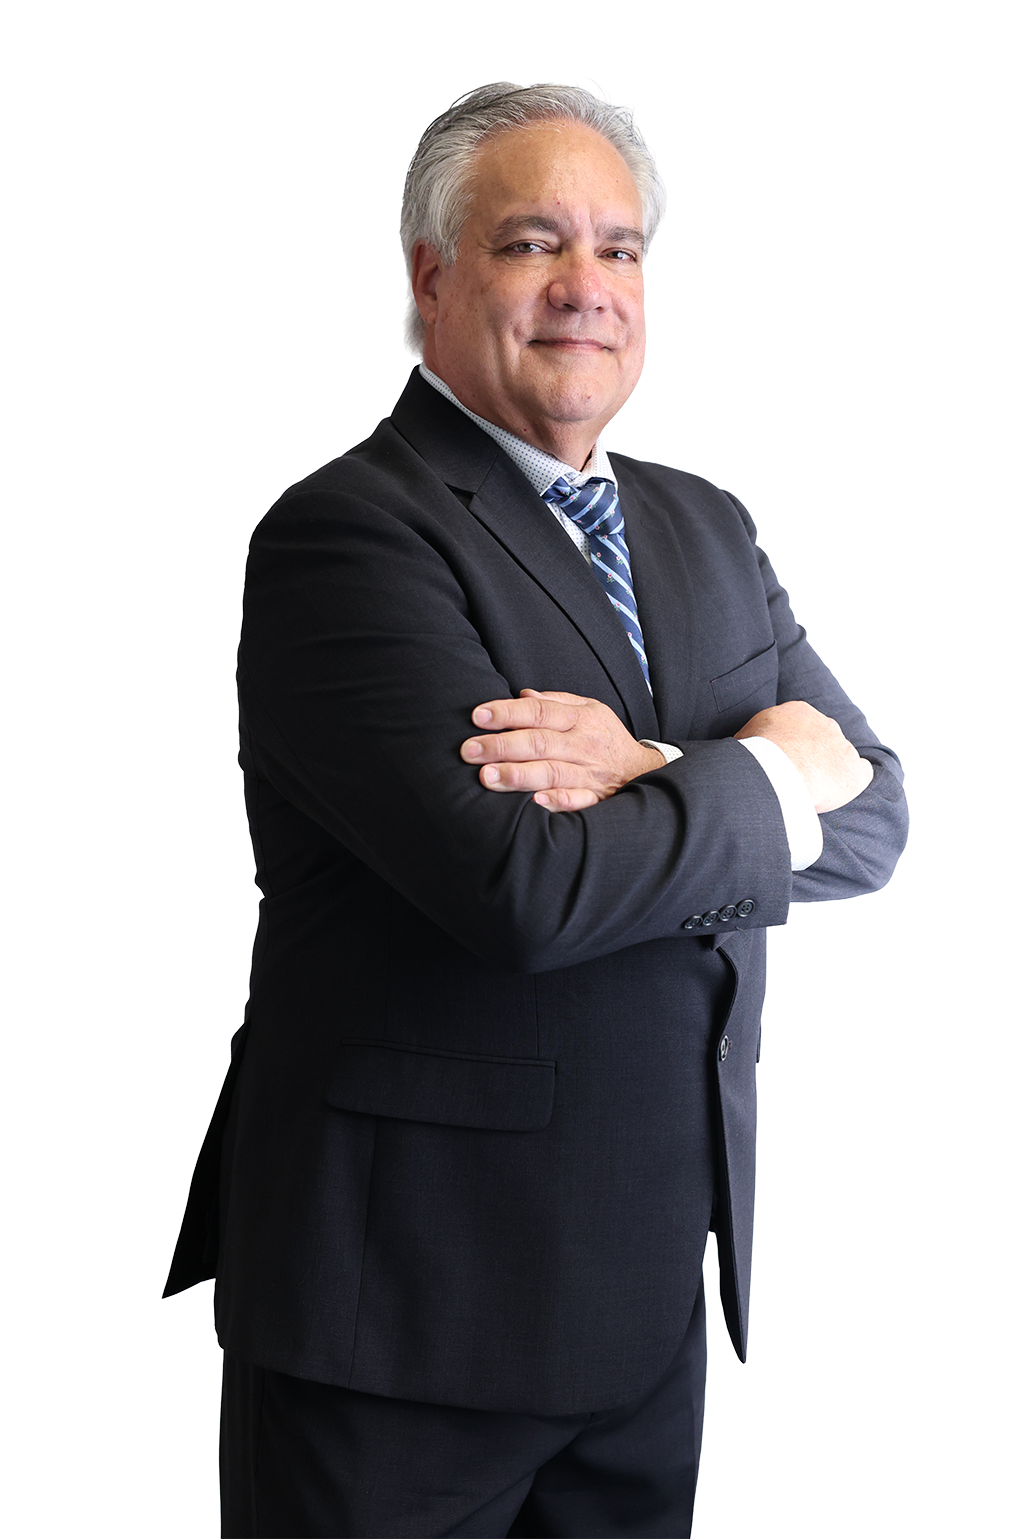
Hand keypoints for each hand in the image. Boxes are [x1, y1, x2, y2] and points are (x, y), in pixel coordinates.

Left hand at [461, 690, 665, 810]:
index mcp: (579, 718)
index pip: (539, 711)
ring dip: (519, 775)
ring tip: (488, 777)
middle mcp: (583, 744)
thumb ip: (556, 702)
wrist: (644, 770)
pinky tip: (535, 803)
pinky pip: (578, 801)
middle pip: (539, 742)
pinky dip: (558, 801)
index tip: (478, 716)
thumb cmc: (605, 737)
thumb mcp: (590, 709)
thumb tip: (522, 694)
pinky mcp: (596, 798)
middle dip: (502, 746)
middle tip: (469, 751)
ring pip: (552, 772)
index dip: (508, 712)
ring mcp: (589, 773)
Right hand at [735, 700, 873, 812]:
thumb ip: (750, 739)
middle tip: (798, 775)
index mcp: (798, 712)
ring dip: (830, 770)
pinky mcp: (856, 770)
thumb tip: (739, 749)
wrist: (778, 771)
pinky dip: (852, 782)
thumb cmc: (757, 755)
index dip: (795, 743)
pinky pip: (862, 773)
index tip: (786, 758)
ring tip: (815, 789)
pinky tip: (839, 792)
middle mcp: (825, 724)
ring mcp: (843, 746)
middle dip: (814, 755)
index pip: (801, 724)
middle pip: (823, 738)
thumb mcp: (744, 738)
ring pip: (841, 756)